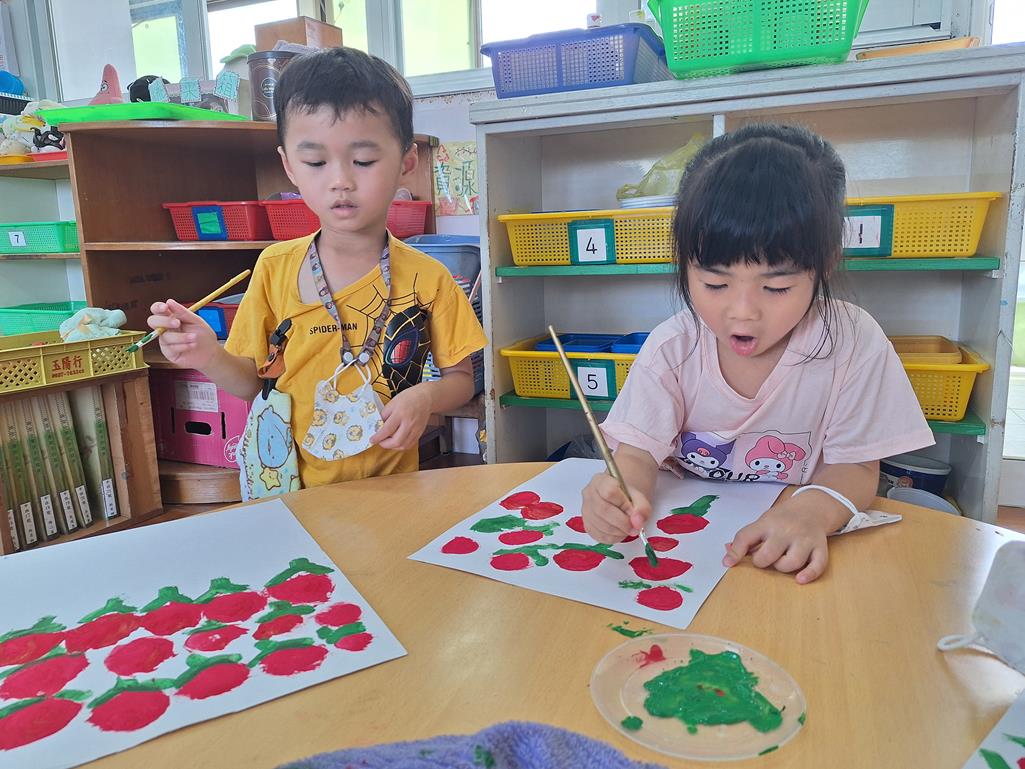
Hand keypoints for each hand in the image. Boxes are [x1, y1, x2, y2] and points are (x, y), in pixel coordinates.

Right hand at [147, 299, 218, 368]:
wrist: (211, 353)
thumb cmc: (203, 336)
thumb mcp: (196, 321)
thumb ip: (183, 312)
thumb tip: (169, 301)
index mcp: (171, 318)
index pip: (157, 310)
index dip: (157, 307)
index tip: (165, 307)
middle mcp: (166, 329)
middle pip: (152, 321)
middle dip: (164, 321)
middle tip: (177, 323)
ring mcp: (166, 341)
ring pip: (165, 336)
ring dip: (181, 337)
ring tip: (194, 338)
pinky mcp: (168, 353)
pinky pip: (171, 348)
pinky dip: (183, 346)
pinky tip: (192, 345)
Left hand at [371, 385, 431, 450]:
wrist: (426, 398)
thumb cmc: (409, 398)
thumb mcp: (393, 402)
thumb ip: (384, 414)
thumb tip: (377, 425)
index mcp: (400, 414)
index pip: (387, 430)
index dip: (378, 437)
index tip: (371, 440)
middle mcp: (409, 423)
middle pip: (396, 441)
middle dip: (385, 444)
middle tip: (379, 441)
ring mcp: (415, 430)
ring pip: (403, 446)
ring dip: (393, 446)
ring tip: (387, 441)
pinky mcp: (419, 433)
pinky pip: (409, 445)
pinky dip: (401, 446)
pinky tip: (396, 441)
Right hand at [581, 473, 651, 543]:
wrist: (620, 501)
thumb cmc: (627, 497)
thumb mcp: (639, 497)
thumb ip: (642, 508)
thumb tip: (637, 522)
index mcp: (600, 480)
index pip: (609, 491)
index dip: (624, 505)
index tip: (633, 511)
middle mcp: (589, 494)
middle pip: (603, 510)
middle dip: (623, 522)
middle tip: (634, 526)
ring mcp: (586, 511)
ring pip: (601, 525)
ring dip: (619, 531)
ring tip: (628, 528)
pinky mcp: (587, 526)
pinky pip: (600, 536)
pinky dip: (614, 537)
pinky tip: (620, 531)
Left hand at [723, 494, 844, 583]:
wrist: (812, 507)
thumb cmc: (782, 519)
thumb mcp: (762, 522)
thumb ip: (746, 540)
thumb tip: (727, 559)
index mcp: (767, 523)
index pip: (746, 536)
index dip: (735, 552)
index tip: (729, 564)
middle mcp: (786, 530)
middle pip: (769, 554)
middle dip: (762, 562)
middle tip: (764, 559)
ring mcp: (804, 538)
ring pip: (792, 562)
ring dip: (783, 568)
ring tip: (782, 561)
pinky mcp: (820, 547)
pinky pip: (818, 564)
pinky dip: (809, 574)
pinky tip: (800, 579)